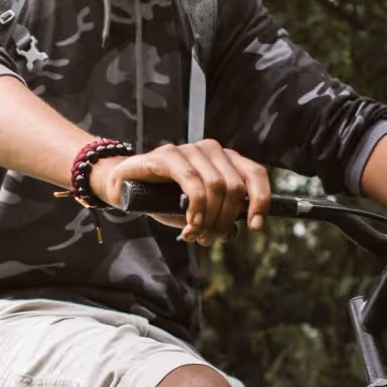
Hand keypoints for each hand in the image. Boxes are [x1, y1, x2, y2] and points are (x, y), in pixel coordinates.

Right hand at [90, 140, 269, 244]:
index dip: (261, 201)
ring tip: (195, 233)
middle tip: (207, 237)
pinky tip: (190, 222)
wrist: (125, 187)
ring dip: (209, 217)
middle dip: (225, 219)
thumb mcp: (196, 214)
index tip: (254, 226)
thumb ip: (217, 221)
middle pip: (235, 187)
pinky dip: (196, 206)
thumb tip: (232, 232)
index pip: (255, 174)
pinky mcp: (168, 154)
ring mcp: (190, 149)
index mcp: (225, 161)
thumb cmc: (163, 199)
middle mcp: (211, 150)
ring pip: (217, 185)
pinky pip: (192, 181)